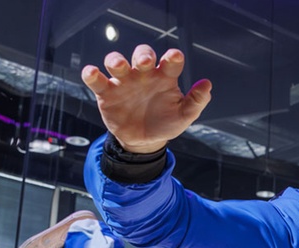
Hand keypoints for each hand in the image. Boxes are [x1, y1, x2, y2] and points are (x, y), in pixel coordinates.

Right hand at [81, 45, 211, 152]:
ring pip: (117, 62)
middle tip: (145, 62)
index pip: (170, 62)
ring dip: (116, 60)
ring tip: (119, 65)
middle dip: (143, 54)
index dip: (172, 57)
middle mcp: (144, 75)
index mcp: (164, 78)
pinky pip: (97, 80)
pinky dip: (91, 74)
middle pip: (141, 55)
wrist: (144, 142)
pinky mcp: (107, 93)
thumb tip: (207, 84)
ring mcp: (124, 82)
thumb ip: (196, 101)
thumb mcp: (184, 115)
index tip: (174, 57)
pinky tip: (92, 73)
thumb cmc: (166, 123)